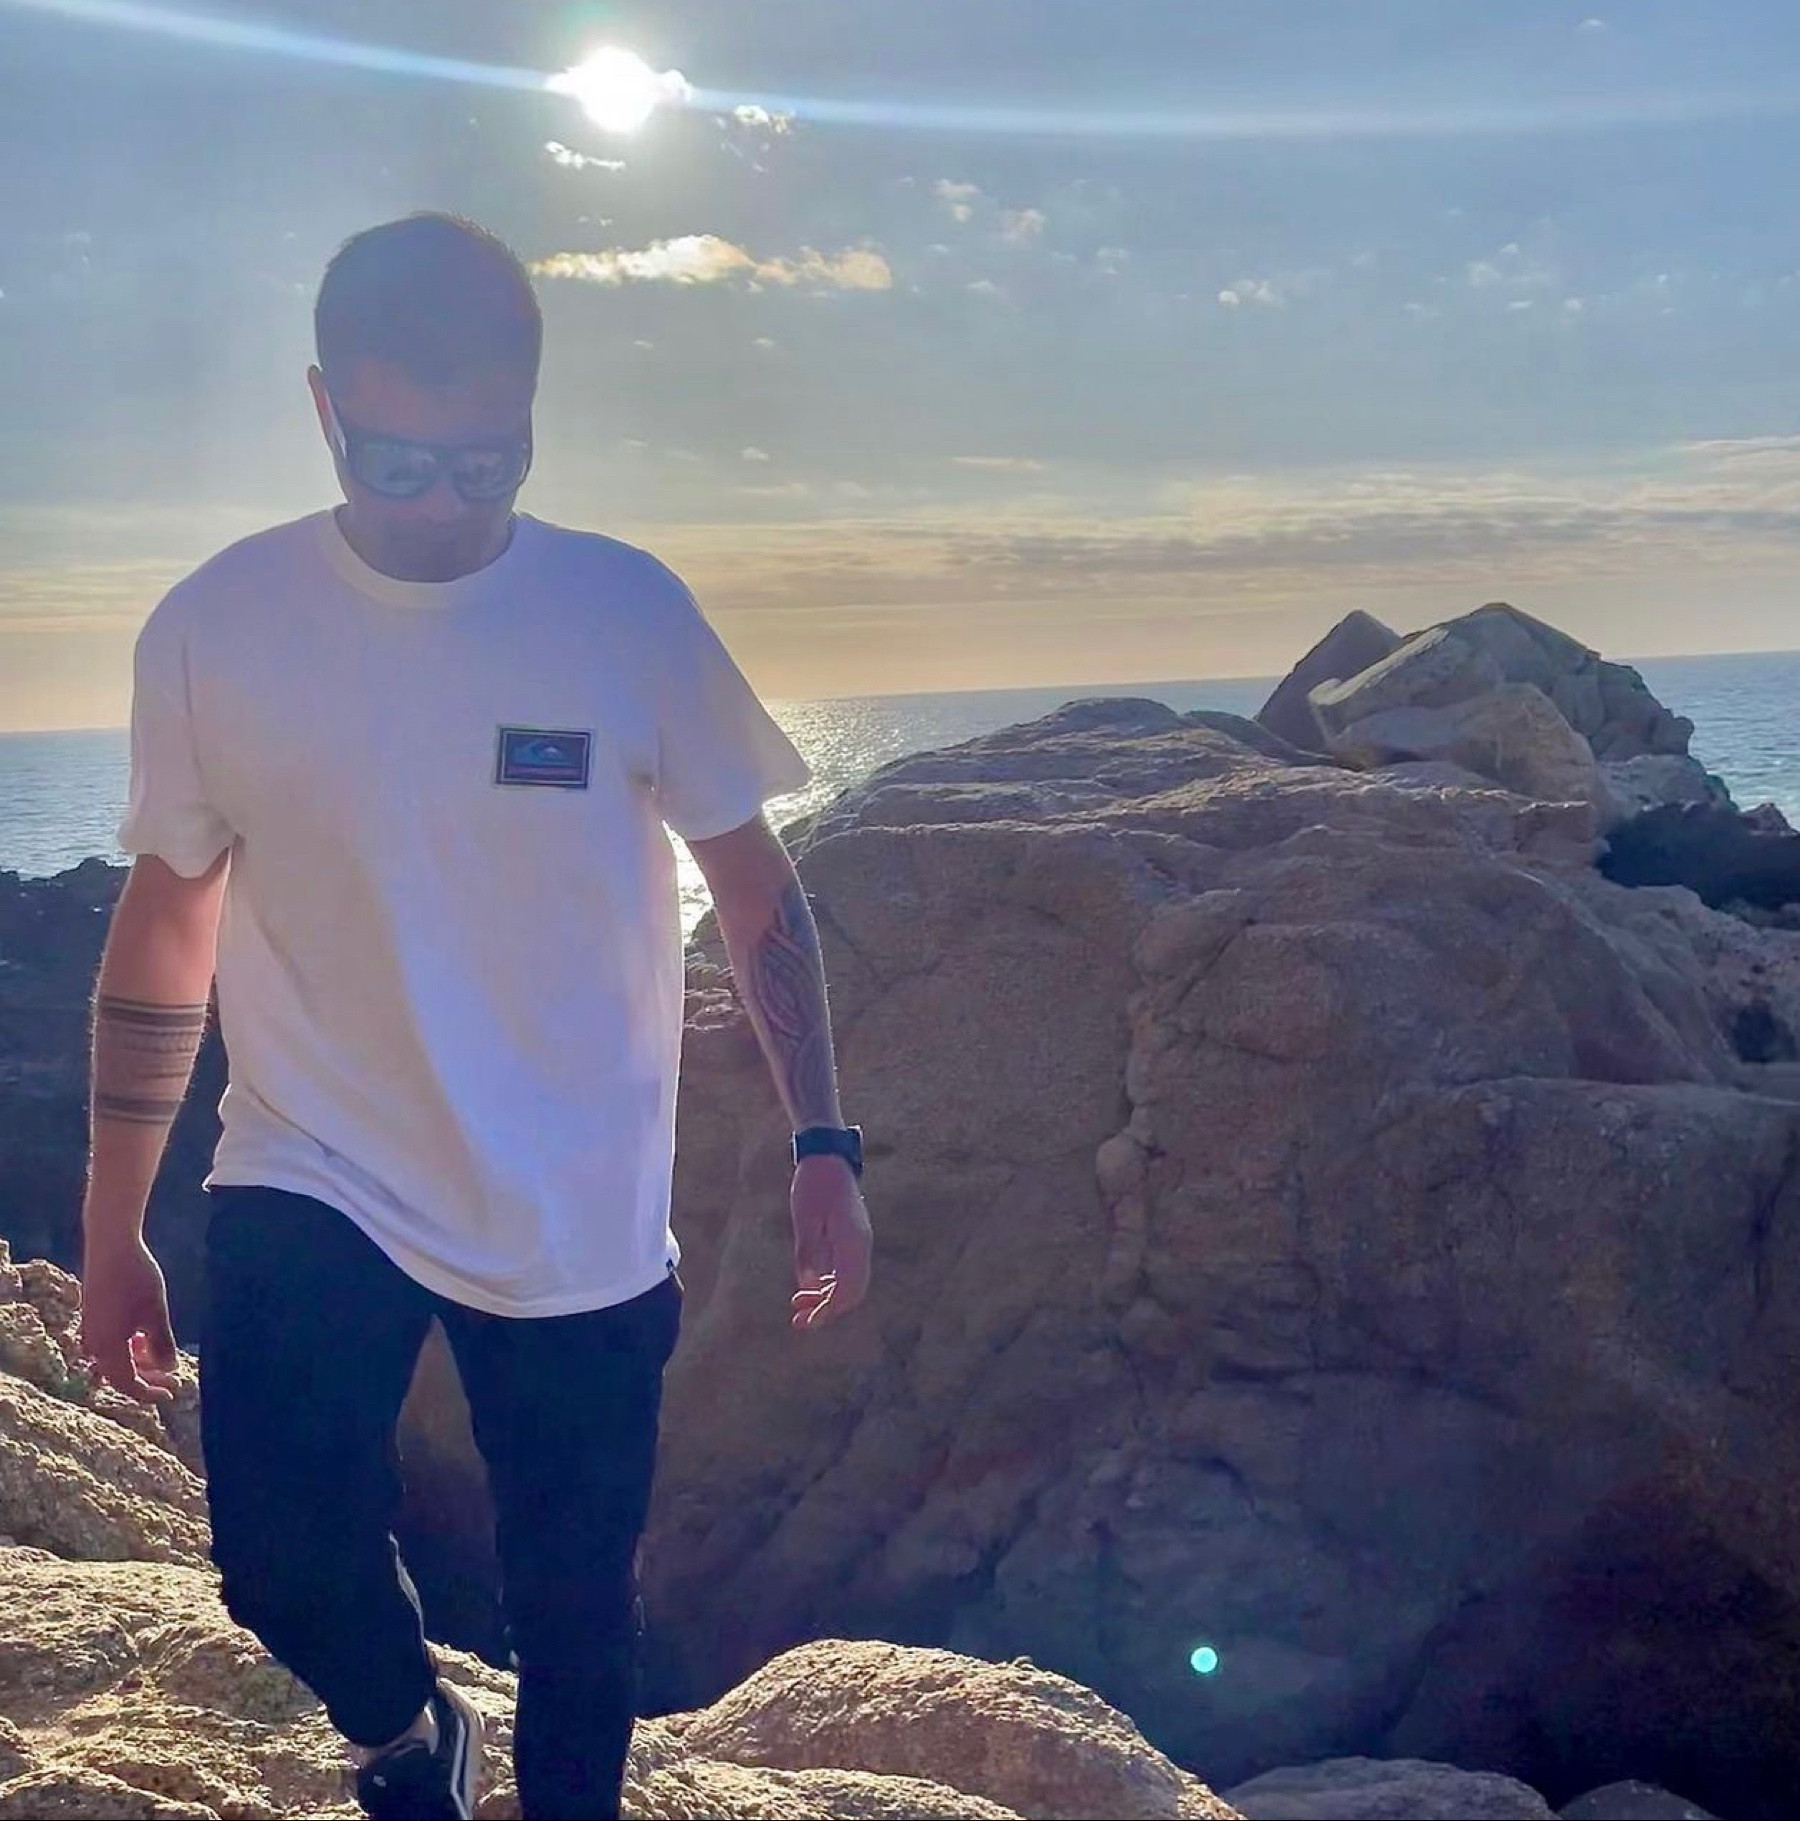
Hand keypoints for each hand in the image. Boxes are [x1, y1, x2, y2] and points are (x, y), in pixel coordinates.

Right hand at [78, 1233, 179, 1403]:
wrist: (111, 1246)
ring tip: (163, 1355)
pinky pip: (111, 1344)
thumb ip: (162, 1344)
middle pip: (121, 1374)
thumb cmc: (136, 1279)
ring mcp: (90, 1330)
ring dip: (140, 1362)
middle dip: (148, 1379)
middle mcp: (93, 1344)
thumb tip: (169, 1369)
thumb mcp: (156, 1314)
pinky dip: (130, 1347)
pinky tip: (146, 1337)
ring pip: (116, 1358)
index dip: (150, 1393)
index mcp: (107, 1348)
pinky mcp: (93, 1317)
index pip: (128, 1384)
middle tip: (174, 1379)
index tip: (173, 1393)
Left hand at [789, 1155, 872, 1329]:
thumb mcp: (804, 1219)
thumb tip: (808, 1287)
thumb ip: (807, 1253)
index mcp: (852, 1242)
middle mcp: (861, 1245)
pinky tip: (809, 1287)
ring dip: (827, 1298)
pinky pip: (847, 1270)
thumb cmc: (814, 1185)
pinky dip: (830, 1284)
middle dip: (827, 1311)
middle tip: (798, 1321)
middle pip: (852, 1293)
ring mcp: (859, 1242)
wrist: (828, 1157)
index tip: (804, 1321)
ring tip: (797, 1305)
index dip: (826, 1311)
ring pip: (850, 1283)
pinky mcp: (852, 1237)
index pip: (846, 1291)